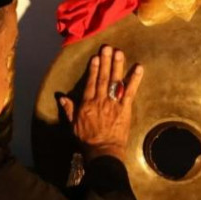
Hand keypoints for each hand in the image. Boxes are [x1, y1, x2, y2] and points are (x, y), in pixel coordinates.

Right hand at [58, 45, 143, 162]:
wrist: (103, 151)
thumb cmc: (87, 139)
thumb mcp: (73, 125)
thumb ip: (69, 109)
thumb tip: (61, 97)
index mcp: (87, 104)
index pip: (91, 82)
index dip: (93, 69)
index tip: (96, 57)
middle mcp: (100, 101)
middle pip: (103, 78)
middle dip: (106, 62)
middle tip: (108, 48)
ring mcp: (113, 104)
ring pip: (115, 82)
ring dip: (118, 66)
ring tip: (119, 53)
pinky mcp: (125, 109)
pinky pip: (131, 92)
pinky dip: (135, 80)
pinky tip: (139, 68)